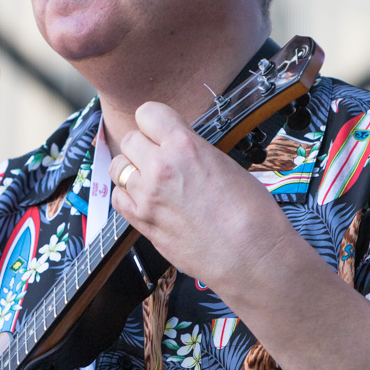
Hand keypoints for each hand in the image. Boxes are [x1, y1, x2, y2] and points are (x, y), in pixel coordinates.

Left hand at [108, 101, 299, 291]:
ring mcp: (147, 197)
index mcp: (184, 146)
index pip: (147, 113)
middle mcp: (160, 168)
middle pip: (130, 139)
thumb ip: (193, 152)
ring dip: (132, 169)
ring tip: (151, 179)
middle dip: (144, 145)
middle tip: (159, 157)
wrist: (252, 256)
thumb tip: (179, 150)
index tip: (162, 130)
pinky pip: (117, 198)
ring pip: (118, 168)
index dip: (155, 121)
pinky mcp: (142, 223)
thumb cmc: (251, 213)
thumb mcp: (225, 164)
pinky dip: (127, 196)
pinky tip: (145, 200)